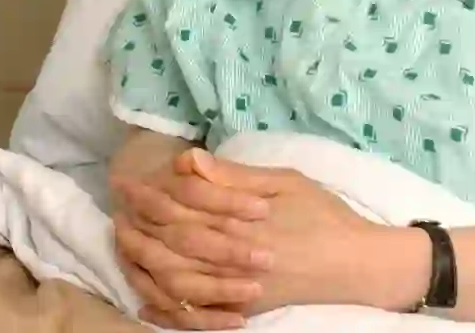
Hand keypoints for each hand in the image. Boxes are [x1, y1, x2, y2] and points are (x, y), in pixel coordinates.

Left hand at [119, 151, 411, 320]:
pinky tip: (147, 295)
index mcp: (240, 220)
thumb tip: (188, 160)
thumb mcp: (283, 182)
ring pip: (177, 279)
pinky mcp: (246, 309)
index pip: (181, 207)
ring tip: (123, 244)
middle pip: (172, 242)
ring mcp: (237, 288)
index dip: (149, 194)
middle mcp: (234, 256)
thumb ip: (233, 177)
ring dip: (145, 261)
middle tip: (115, 209)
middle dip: (138, 225)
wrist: (358, 265)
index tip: (125, 181)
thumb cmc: (323, 215)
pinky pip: (197, 313)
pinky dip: (168, 306)